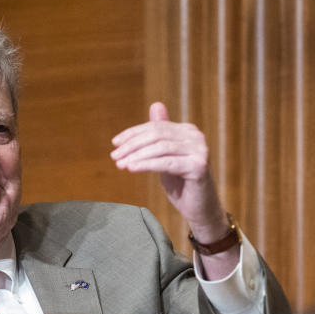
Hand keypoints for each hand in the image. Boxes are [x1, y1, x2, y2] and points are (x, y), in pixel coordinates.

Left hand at [110, 102, 229, 242]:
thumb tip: (156, 104)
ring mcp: (200, 151)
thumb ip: (161, 134)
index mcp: (188, 131)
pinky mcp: (199, 166)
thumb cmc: (182, 184)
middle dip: (132, 145)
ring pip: (160, 148)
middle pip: (157, 135)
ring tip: (120, 164)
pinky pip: (167, 163)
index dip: (133, 133)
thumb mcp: (167, 156)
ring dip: (137, 155)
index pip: (156, 126)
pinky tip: (132, 168)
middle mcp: (196, 137)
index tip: (115, 143)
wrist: (199, 209)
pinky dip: (147, 164)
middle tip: (114, 156)